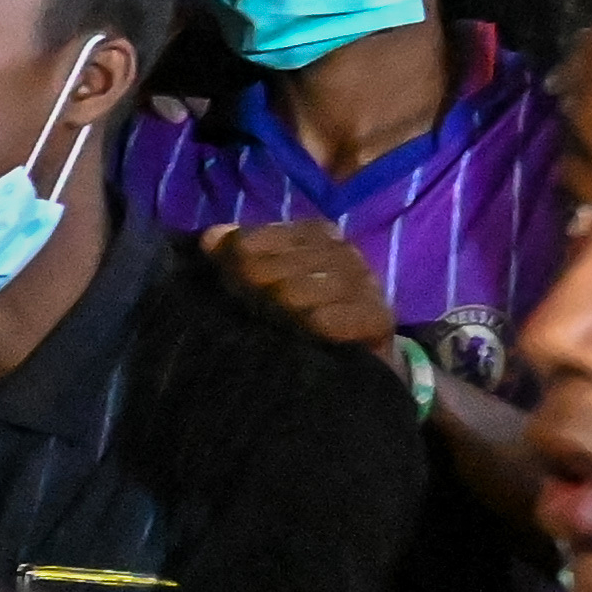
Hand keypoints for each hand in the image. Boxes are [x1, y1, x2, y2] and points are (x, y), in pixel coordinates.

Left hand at [197, 218, 398, 349]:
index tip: (228, 269)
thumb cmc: (296, 315)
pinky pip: (362, 313)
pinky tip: (313, 326)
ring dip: (296, 299)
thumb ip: (235, 258)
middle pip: (301, 259)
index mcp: (316, 235)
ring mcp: (367, 285)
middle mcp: (345, 254)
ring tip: (270, 315)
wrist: (348, 359)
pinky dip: (336, 319)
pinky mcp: (381, 319)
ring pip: (332, 282)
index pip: (279, 233)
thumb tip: (210, 239)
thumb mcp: (262, 284)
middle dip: (267, 277)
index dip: (249, 249)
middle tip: (244, 298)